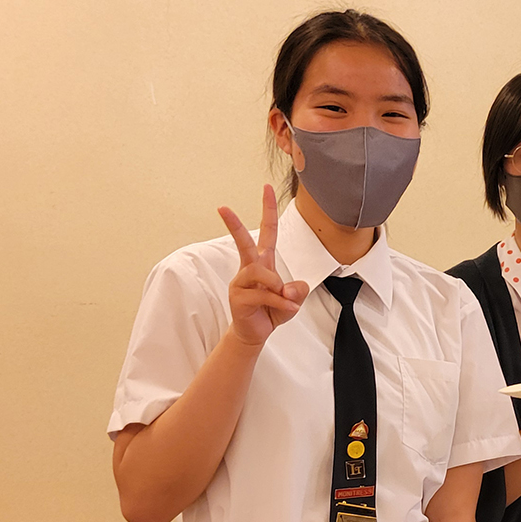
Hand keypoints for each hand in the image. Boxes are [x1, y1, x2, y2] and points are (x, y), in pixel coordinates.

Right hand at [218, 185, 309, 346]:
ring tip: (285, 299)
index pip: (267, 231)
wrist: (255, 334)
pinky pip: (263, 295)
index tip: (266, 188)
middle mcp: (250, 268)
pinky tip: (287, 309)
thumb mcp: (294, 299)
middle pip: (242, 242)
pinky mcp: (238, 298)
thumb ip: (298, 290)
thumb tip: (288, 288)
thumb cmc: (272, 311)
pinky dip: (281, 303)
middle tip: (222, 207)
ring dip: (278, 286)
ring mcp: (241, 282)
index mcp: (264, 261)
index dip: (268, 209)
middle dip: (234, 224)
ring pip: (260, 273)